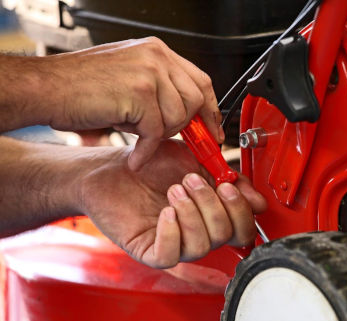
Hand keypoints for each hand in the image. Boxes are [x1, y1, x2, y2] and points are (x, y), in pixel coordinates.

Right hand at [41, 37, 223, 169]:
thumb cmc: (80, 87)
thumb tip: (187, 114)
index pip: (200, 80)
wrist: (45, 88)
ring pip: (178, 118)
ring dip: (160, 134)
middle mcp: (156, 57)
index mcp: (157, 51)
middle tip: (174, 140)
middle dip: (187, 126)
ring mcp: (148, 73)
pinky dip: (147, 151)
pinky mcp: (138, 94)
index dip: (210, 110)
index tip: (214, 131)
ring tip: (135, 132)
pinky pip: (157, 132)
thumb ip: (159, 90)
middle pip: (196, 100)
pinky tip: (136, 156)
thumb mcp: (129, 78)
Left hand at [80, 140, 265, 267]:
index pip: (243, 230)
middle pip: (225, 236)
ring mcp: (175, 243)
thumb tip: (257, 201)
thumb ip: (230, 179)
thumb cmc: (152, 164)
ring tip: (174, 190)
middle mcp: (197, 233)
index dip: (241, 210)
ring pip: (201, 246)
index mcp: (213, 216)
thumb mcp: (199, 162)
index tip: (228, 185)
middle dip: (212, 204)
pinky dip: (172, 232)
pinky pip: (170, 255)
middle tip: (192, 180)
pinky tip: (165, 211)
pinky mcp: (149, 251)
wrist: (112, 166)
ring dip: (191, 213)